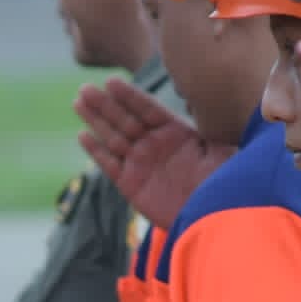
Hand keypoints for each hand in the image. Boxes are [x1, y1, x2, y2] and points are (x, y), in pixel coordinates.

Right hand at [78, 76, 225, 228]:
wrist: (207, 219)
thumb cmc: (220, 184)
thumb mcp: (221, 153)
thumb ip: (213, 129)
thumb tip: (213, 102)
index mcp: (175, 131)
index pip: (148, 109)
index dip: (130, 96)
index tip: (112, 82)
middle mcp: (154, 143)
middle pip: (125, 119)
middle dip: (106, 104)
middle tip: (86, 88)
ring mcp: (140, 162)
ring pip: (113, 137)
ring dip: (95, 120)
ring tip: (79, 102)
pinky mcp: (130, 183)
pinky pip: (110, 164)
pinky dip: (96, 151)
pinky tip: (83, 136)